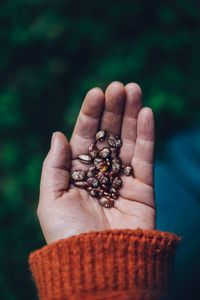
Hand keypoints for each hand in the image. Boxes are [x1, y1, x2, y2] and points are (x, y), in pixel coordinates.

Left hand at [38, 82, 154, 243]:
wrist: (97, 265)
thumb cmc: (68, 235)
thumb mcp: (50, 200)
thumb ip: (54, 166)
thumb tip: (58, 134)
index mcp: (78, 173)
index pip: (84, 137)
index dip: (90, 115)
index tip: (97, 92)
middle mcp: (100, 173)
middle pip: (108, 135)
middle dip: (113, 110)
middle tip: (119, 86)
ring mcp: (123, 179)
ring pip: (128, 141)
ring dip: (132, 115)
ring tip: (134, 90)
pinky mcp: (143, 189)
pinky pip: (145, 158)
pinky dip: (147, 136)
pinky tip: (147, 114)